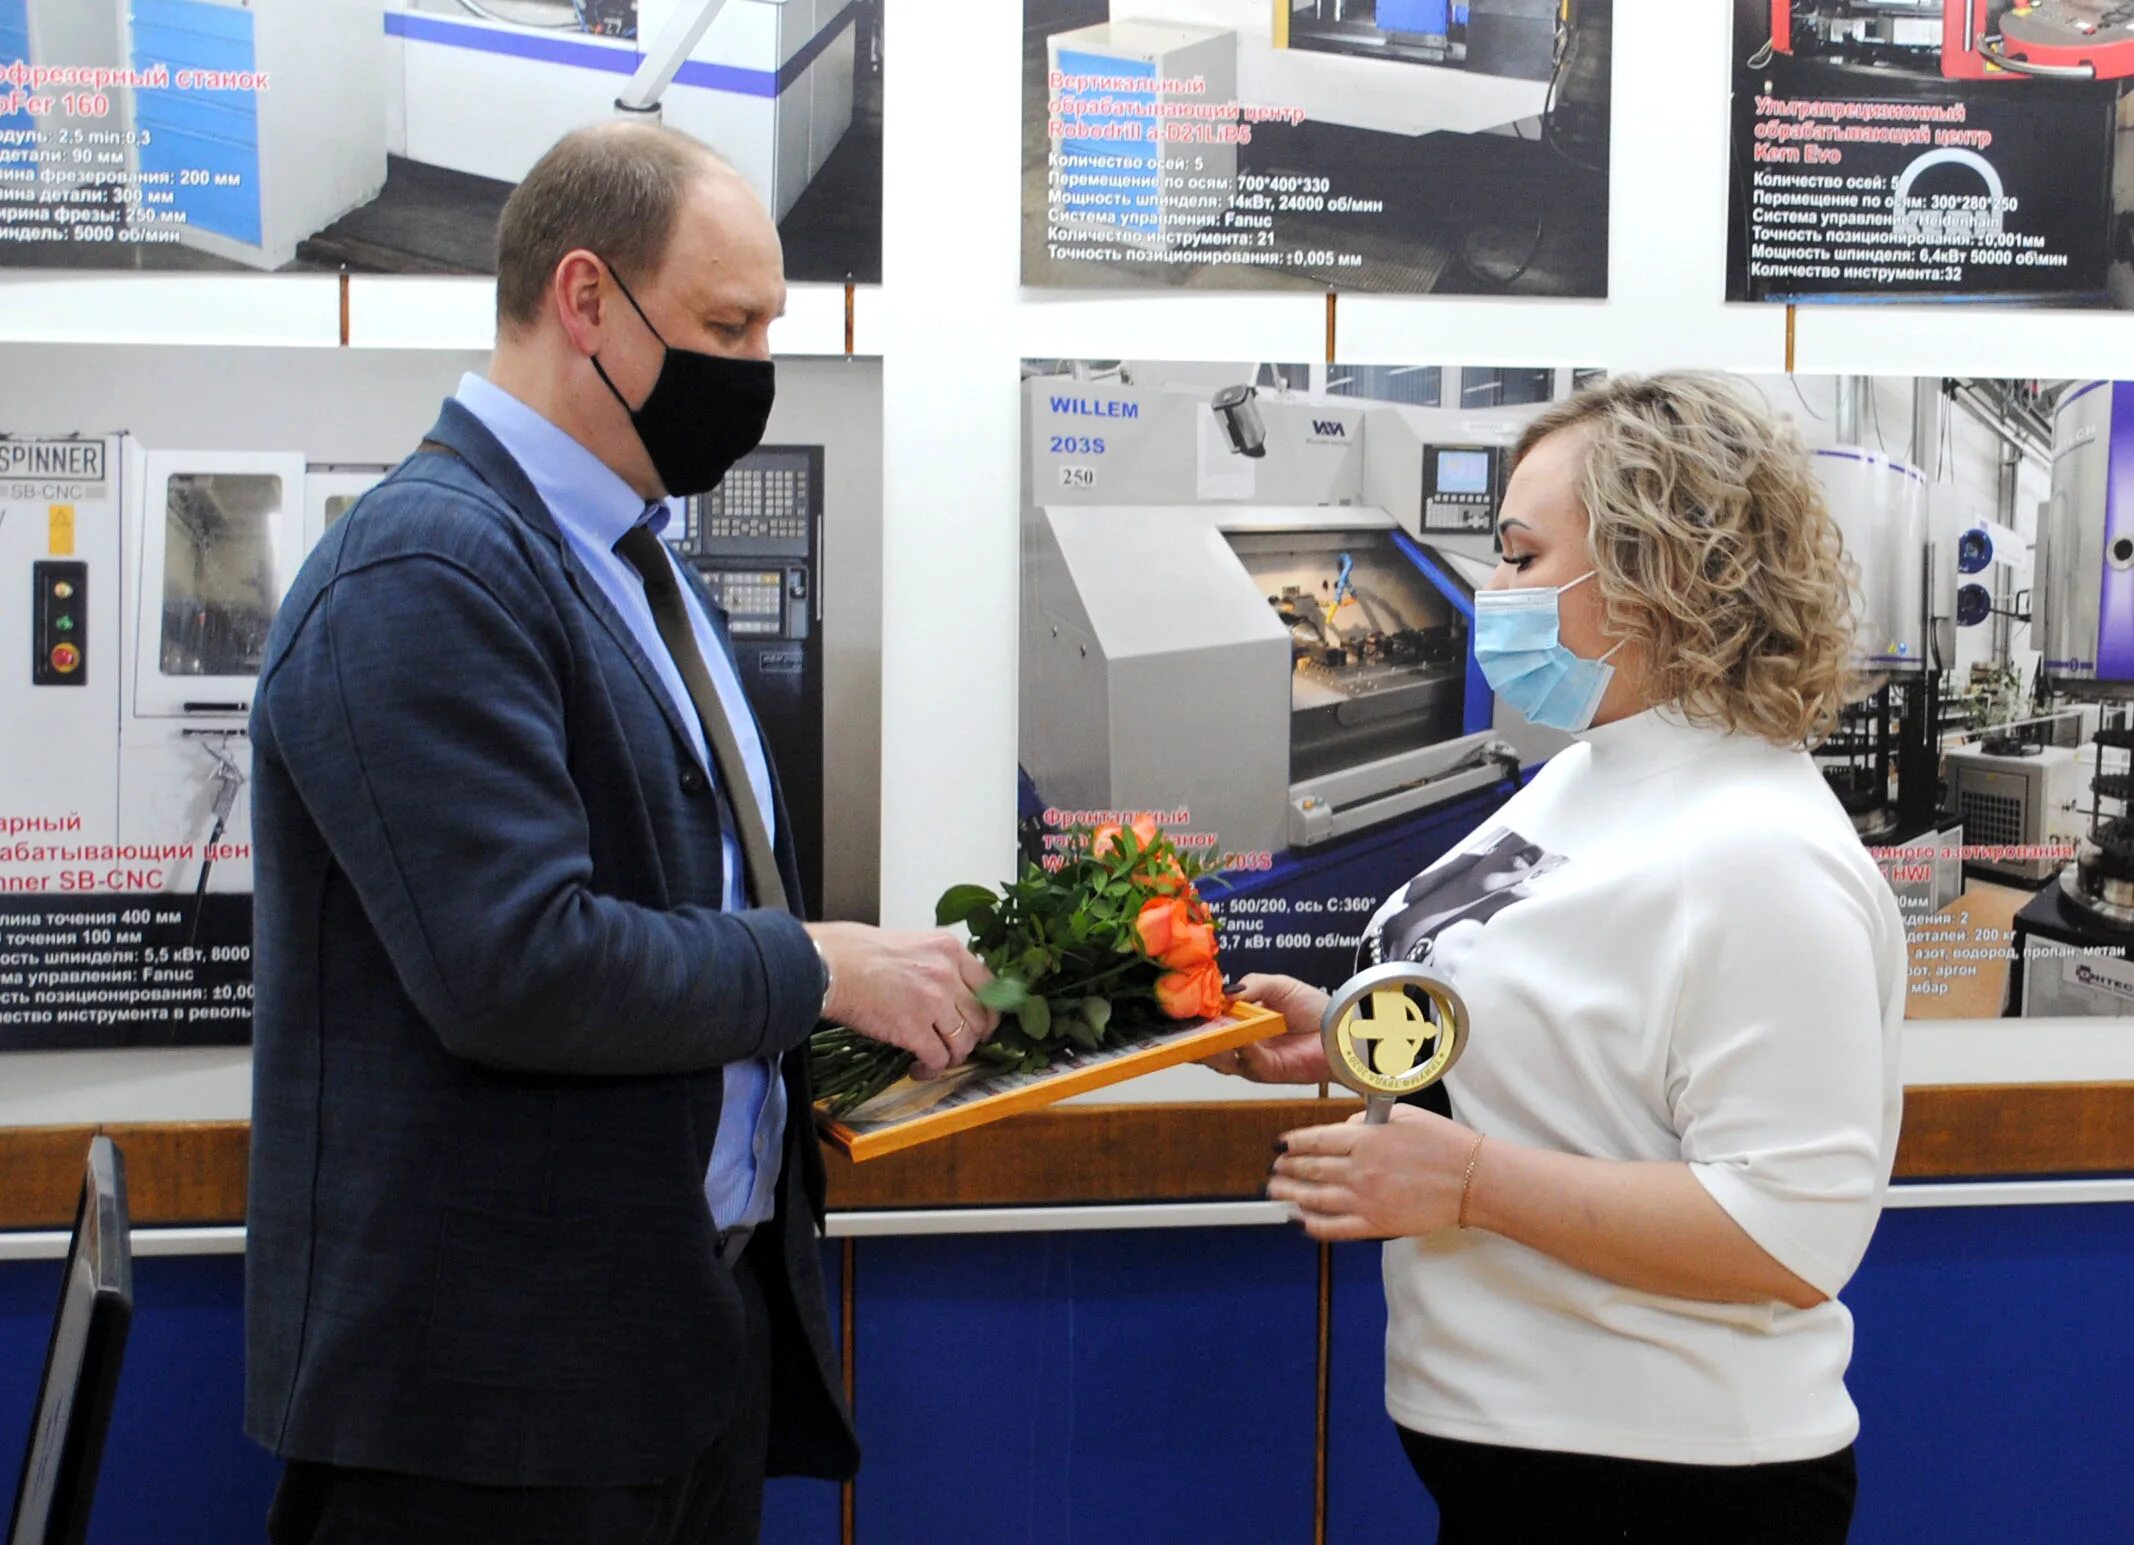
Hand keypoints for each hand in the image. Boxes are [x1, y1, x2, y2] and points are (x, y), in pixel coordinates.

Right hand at [807, 923, 999, 1072]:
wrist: (828, 965)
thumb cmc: (856, 952)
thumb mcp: (910, 943)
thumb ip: (935, 963)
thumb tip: (948, 990)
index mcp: (950, 949)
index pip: (990, 986)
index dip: (988, 1012)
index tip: (980, 1024)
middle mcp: (948, 974)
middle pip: (981, 1018)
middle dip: (971, 1038)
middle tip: (956, 1047)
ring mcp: (934, 1002)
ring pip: (964, 1042)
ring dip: (951, 1057)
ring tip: (933, 1059)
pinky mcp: (915, 1029)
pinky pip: (938, 1059)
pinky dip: (930, 1069)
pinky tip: (917, 1068)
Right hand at [1200, 973, 1330, 1083]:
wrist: (1341, 1028)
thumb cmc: (1314, 1007)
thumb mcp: (1278, 985)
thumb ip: (1251, 985)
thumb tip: (1224, 993)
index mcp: (1241, 1021)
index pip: (1210, 1022)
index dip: (1196, 1018)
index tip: (1181, 1010)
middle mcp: (1242, 1043)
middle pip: (1208, 1045)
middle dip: (1195, 1037)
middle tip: (1187, 1027)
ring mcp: (1252, 1059)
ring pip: (1221, 1059)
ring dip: (1213, 1046)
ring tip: (1211, 1032)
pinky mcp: (1267, 1072)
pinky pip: (1248, 1061)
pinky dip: (1242, 1050)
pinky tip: (1241, 1038)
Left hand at [1266, 1106, 1477, 1240]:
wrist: (1472, 1179)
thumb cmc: (1444, 1144)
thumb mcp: (1403, 1116)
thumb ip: (1366, 1122)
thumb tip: (1343, 1129)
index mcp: (1365, 1140)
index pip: (1315, 1140)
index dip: (1292, 1143)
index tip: (1280, 1145)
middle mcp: (1360, 1170)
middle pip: (1310, 1169)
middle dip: (1286, 1170)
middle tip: (1273, 1171)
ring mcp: (1366, 1200)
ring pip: (1315, 1198)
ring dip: (1291, 1195)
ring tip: (1275, 1193)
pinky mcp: (1377, 1225)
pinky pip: (1336, 1228)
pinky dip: (1313, 1225)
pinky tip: (1301, 1222)